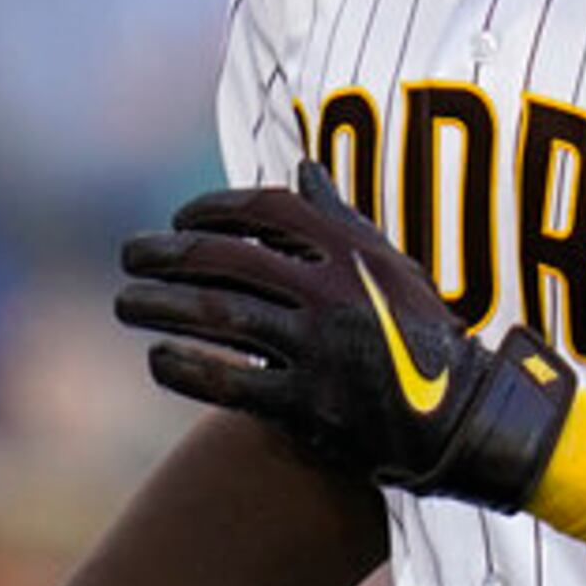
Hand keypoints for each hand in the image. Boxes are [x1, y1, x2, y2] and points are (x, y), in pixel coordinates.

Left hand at [115, 162, 574, 506]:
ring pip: (215, 315)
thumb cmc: (414, 333)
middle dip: (164, 254)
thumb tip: (304, 168)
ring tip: (125, 304)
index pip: (260, 210)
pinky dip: (182, 367)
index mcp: (350, 251)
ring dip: (157, 306)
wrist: (461, 417)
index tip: (178, 218)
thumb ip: (339, 219)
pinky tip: (158, 358)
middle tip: (129, 256)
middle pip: (223, 259)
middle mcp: (332, 292)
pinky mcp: (307, 405)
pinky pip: (225, 381)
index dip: (209, 209)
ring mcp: (318, 349)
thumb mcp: (388, 266)